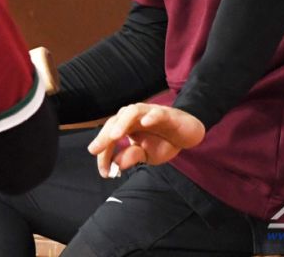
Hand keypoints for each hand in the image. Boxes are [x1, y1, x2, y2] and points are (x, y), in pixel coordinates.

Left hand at [87, 103, 204, 177]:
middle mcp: (136, 117)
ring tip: (114, 136)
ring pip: (132, 111)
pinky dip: (150, 116)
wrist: (188, 133)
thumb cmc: (164, 141)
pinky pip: (157, 113)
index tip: (104, 172)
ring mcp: (150, 113)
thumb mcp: (147, 155)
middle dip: (104, 136)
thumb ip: (132, 156)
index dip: (104, 153)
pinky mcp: (166, 114)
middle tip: (95, 150)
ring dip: (122, 123)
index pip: (110, 136)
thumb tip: (117, 164)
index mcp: (128, 126)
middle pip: (116, 120)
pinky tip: (145, 123)